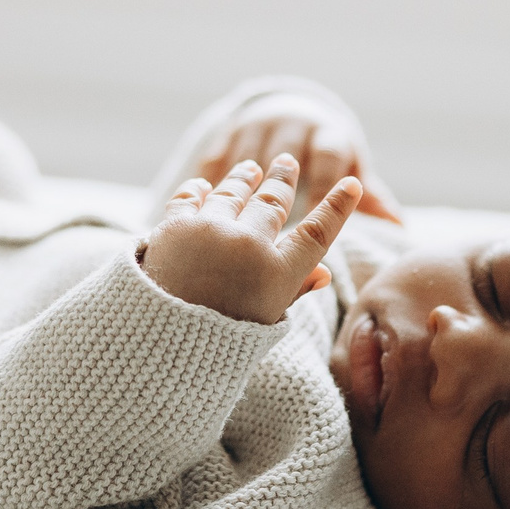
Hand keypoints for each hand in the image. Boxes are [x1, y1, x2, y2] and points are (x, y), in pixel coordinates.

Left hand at [141, 155, 363, 324]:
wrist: (158, 347)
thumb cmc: (217, 342)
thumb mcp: (265, 322)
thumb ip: (294, 292)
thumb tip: (324, 274)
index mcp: (276, 275)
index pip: (316, 233)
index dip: (337, 207)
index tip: (350, 185)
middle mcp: (247, 246)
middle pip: (273, 202)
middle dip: (282, 179)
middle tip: (286, 162)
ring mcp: (210, 232)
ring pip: (233, 192)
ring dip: (243, 178)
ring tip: (250, 169)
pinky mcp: (175, 226)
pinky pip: (191, 197)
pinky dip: (200, 189)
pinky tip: (205, 185)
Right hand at [189, 88, 402, 224]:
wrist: (292, 111)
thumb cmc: (328, 154)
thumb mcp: (350, 167)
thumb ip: (372, 197)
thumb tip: (403, 226)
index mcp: (329, 135)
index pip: (330, 157)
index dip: (325, 188)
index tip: (319, 222)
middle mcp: (295, 123)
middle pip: (287, 153)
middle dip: (281, 188)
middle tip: (274, 229)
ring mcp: (260, 124)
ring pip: (249, 153)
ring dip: (242, 185)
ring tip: (235, 222)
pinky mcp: (231, 129)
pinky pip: (219, 153)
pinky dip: (212, 178)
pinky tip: (201, 205)